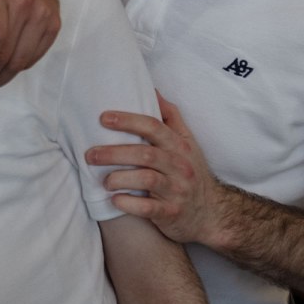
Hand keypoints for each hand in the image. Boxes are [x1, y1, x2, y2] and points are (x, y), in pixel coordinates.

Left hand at [86, 92, 229, 245]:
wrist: (213, 214)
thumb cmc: (191, 172)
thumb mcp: (187, 143)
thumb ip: (170, 117)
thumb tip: (152, 89)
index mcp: (179, 146)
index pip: (153, 127)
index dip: (128, 121)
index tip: (103, 118)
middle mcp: (179, 166)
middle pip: (145, 154)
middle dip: (114, 153)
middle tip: (90, 155)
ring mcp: (177, 190)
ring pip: (146, 179)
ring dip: (119, 178)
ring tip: (104, 180)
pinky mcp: (171, 213)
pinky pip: (148, 208)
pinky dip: (128, 203)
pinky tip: (115, 200)